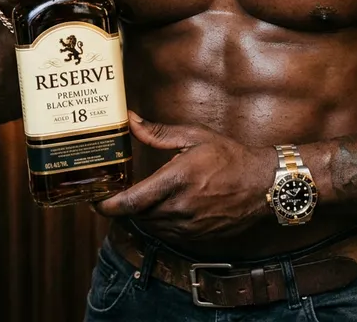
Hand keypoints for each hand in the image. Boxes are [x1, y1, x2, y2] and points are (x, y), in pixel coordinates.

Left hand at [96, 115, 274, 240]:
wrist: (262, 185)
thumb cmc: (229, 156)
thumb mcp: (194, 136)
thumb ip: (158, 132)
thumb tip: (131, 120)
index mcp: (177, 180)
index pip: (132, 202)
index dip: (108, 205)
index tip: (95, 201)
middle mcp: (180, 208)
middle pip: (136, 216)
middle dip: (122, 207)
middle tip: (110, 194)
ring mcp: (188, 226)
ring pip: (150, 226)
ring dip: (139, 215)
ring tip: (135, 198)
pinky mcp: (195, 237)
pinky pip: (166, 233)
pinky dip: (157, 221)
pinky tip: (159, 206)